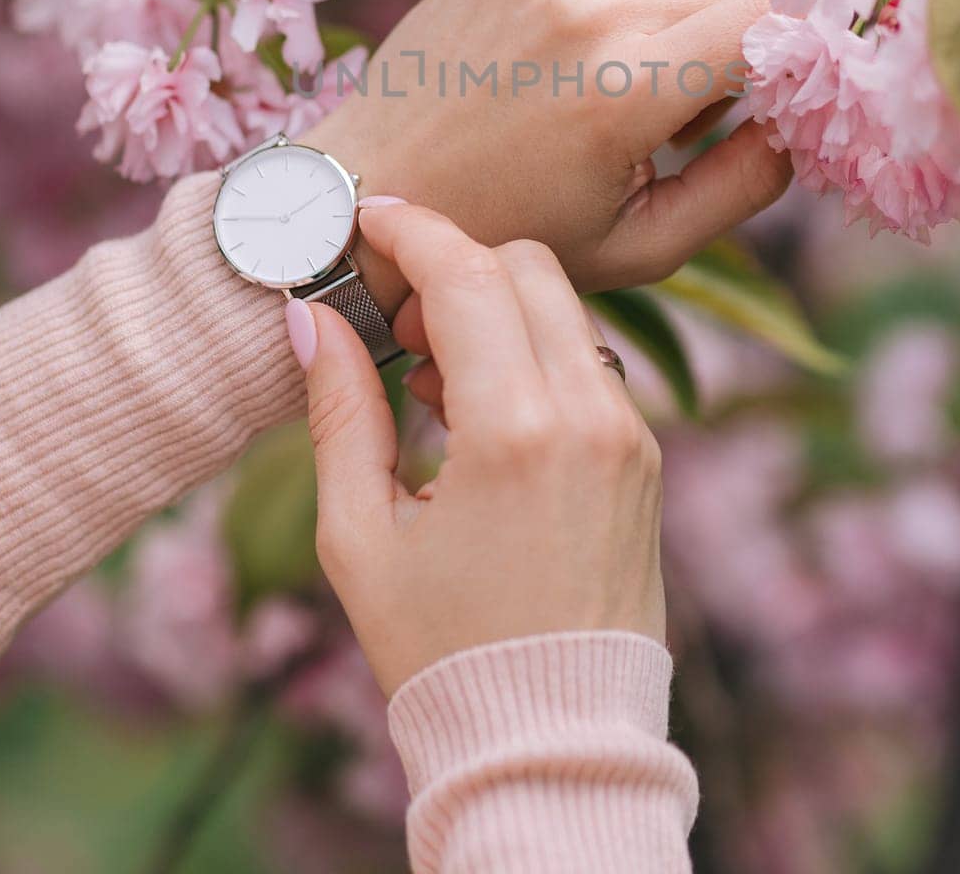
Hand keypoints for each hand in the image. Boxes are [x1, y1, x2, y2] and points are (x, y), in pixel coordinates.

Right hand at [290, 202, 664, 698]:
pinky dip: (533, 354)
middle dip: (456, 267)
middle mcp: (592, 416)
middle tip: (398, 325)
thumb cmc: (440, 651)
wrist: (551, 743)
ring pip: (565, 307)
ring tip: (434, 389)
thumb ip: (340, 408)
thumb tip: (314, 317)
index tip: (369, 216)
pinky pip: (589, 360)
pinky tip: (482, 420)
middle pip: (527, 266)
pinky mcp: (645, 457)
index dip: (411, 228)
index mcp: (518, 432)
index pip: (467, 274)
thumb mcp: (360, 535)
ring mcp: (630, 434)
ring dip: (496, 311)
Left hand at [305, 0, 790, 313]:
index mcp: (621, 90)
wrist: (370, 192)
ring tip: (607, 84)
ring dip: (665, 18)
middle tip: (674, 112)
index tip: (768, 96)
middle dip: (728, 44)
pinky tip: (564, 49)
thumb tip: (805, 119)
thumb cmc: (510, 234)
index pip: (768, 13)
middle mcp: (580, 8)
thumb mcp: (642, 245)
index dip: (786, 52)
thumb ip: (745, 183)